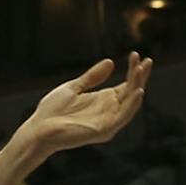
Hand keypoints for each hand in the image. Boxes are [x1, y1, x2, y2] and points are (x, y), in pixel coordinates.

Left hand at [13, 54, 152, 157]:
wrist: (39, 129)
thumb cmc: (52, 111)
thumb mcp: (73, 88)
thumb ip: (92, 77)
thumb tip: (110, 62)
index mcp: (104, 100)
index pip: (126, 85)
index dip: (133, 71)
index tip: (136, 54)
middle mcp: (110, 110)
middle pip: (131, 91)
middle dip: (139, 76)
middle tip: (147, 60)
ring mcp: (109, 121)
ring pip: (130, 102)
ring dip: (138, 85)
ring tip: (141, 69)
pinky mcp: (105, 130)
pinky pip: (124, 117)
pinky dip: (132, 104)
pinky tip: (138, 91)